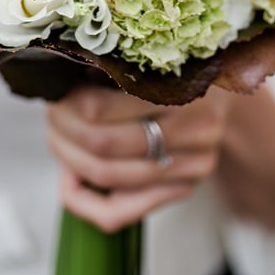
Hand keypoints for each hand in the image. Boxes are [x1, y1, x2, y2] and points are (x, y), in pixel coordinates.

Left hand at [47, 85, 227, 233]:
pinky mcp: (182, 190)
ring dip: (69, 159)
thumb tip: (54, 90)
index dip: (64, 105)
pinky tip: (71, 181)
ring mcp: (193, 166)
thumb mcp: (139, 60)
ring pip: (107, 177)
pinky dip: (82, 201)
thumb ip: (103, 71)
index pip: (96, 109)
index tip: (57, 93)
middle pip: (101, 144)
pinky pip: (117, 214)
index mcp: (179, 87)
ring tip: (60, 139)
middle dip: (62, 130)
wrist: (219, 99)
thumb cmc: (166, 74)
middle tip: (54, 115)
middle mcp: (196, 130)